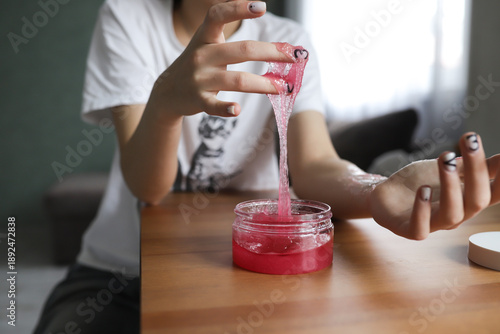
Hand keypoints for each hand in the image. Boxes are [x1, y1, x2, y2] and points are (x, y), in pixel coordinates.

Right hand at [148, 1, 291, 118]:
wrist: (167, 92)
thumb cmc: (198, 66)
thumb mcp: (207, 45)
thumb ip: (234, 42)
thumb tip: (277, 47)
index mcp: (205, 37)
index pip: (219, 15)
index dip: (238, 8)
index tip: (262, 7)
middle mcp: (201, 55)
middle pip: (242, 50)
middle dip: (272, 53)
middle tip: (293, 57)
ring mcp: (199, 79)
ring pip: (236, 80)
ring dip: (263, 84)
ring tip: (283, 87)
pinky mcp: (198, 100)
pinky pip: (214, 105)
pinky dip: (226, 108)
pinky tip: (237, 109)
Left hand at [369, 132, 499, 239]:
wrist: (385, 195)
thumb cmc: (421, 181)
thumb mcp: (450, 170)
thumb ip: (475, 166)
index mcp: (468, 200)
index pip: (494, 193)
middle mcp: (456, 215)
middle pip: (477, 200)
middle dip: (477, 170)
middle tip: (469, 142)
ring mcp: (433, 224)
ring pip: (452, 213)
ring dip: (451, 185)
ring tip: (446, 159)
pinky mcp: (408, 229)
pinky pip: (420, 228)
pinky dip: (423, 210)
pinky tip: (424, 189)